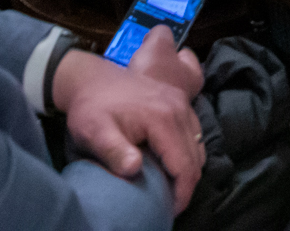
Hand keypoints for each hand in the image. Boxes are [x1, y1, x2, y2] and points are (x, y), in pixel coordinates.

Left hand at [54, 34, 203, 209]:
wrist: (90, 78)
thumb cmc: (91, 108)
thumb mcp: (94, 132)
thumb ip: (114, 151)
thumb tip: (134, 168)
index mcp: (162, 118)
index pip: (184, 165)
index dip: (181, 194)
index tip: (168, 211)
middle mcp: (179, 108)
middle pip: (196, 158)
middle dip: (186, 185)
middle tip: (168, 203)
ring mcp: (181, 101)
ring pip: (198, 146)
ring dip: (188, 169)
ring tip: (169, 186)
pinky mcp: (179, 99)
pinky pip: (194, 132)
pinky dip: (188, 152)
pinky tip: (170, 163)